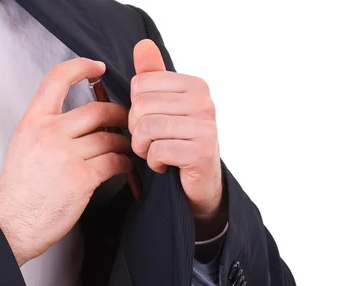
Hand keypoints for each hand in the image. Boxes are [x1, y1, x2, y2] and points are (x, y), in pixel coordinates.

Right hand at [0, 58, 131, 265]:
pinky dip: (123, 162)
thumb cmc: (20, 190)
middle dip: (118, 113)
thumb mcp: (24, 146)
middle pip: (96, 109)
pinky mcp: (82, 177)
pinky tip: (121, 166)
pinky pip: (114, 161)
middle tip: (126, 120)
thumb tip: (80, 120)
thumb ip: (48, 128)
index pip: (57, 79)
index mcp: (33, 122)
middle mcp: (49, 133)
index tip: (97, 67)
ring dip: (123, 142)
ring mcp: (66, 154)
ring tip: (125, 148)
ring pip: (109, 137)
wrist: (13, 222)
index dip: (81, 66)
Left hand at [129, 39, 224, 231]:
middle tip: (151, 142)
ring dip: (143, 148)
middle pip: (140, 106)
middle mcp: (204, 101)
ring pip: (146, 128)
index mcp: (194, 85)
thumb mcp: (163, 107)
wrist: (200, 183)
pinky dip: (154, 162)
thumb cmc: (178, 143)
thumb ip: (153, 77)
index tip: (151, 121)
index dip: (135, 108)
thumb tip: (142, 45)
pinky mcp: (201, 151)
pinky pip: (157, 150)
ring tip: (156, 153)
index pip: (140, 85)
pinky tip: (165, 165)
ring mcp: (205, 126)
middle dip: (137, 130)